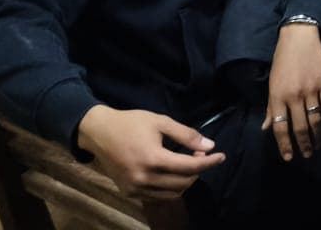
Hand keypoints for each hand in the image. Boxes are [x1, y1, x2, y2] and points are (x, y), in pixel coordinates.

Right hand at [77, 106, 223, 199]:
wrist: (99, 133)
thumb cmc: (132, 123)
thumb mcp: (161, 122)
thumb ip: (186, 135)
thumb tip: (210, 145)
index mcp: (153, 159)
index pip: (189, 167)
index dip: (209, 162)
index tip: (222, 156)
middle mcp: (144, 178)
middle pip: (183, 183)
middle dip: (198, 170)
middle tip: (201, 153)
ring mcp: (135, 189)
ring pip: (171, 194)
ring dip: (185, 182)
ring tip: (189, 163)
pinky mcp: (129, 193)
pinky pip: (157, 197)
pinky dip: (170, 189)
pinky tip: (173, 174)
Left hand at [263, 22, 320, 160]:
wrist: (299, 37)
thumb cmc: (282, 60)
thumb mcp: (272, 83)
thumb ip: (272, 107)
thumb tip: (267, 128)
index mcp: (278, 96)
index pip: (280, 127)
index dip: (284, 144)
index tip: (289, 157)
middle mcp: (294, 95)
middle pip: (300, 127)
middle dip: (303, 144)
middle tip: (307, 155)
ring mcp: (311, 89)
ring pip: (315, 120)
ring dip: (317, 136)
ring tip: (318, 145)